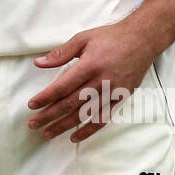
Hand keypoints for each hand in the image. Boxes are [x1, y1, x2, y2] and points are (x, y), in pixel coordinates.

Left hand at [27, 19, 160, 142]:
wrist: (142, 40)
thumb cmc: (110, 37)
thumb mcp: (83, 38)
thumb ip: (61, 53)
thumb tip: (39, 63)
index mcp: (89, 65)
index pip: (63, 86)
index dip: (46, 97)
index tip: (32, 105)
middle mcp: (101, 81)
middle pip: (71, 103)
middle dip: (50, 115)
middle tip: (33, 124)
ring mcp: (112, 92)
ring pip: (84, 114)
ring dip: (64, 126)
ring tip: (47, 134)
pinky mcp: (120, 98)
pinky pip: (103, 119)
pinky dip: (88, 130)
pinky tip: (74, 137)